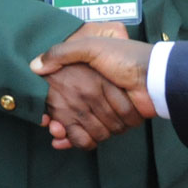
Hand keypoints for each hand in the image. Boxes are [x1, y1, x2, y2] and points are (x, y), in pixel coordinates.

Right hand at [32, 28, 155, 148]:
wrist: (152, 76)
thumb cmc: (123, 57)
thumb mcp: (91, 47)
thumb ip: (64, 52)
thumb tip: (35, 65)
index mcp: (88, 76)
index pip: (62, 93)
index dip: (51, 104)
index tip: (43, 110)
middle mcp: (94, 92)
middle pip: (70, 112)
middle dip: (58, 120)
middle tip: (51, 124)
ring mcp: (104, 108)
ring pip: (79, 126)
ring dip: (68, 131)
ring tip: (58, 130)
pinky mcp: (114, 122)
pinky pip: (89, 136)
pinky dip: (77, 140)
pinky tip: (64, 139)